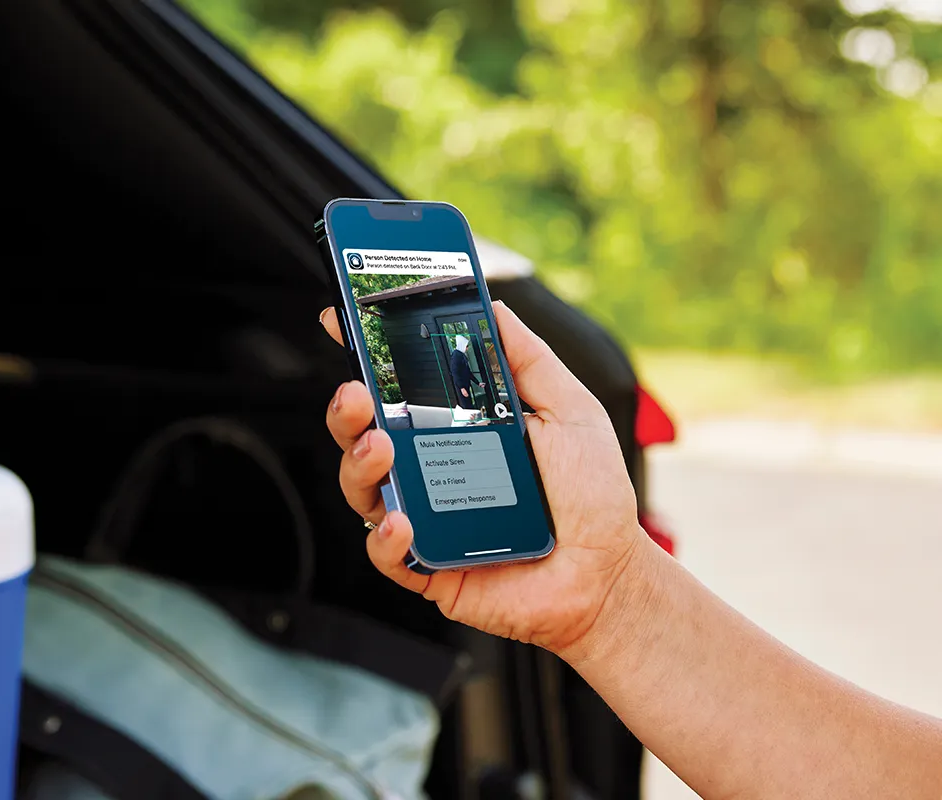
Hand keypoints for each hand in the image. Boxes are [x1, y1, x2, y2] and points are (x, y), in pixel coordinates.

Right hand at [320, 302, 646, 661]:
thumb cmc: (591, 494)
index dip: (366, 355)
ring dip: (358, 463)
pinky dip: (385, 538)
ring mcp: (426, 517)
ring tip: (379, 446)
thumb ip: (528, 359)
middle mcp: (432, 468)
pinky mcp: (428, 566)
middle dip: (347, 409)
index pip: (400, 388)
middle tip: (356, 390)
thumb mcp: (570, 409)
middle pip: (364, 434)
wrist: (609, 572)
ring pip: (363, 489)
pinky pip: (388, 553)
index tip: (343, 318)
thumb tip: (492, 306)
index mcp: (457, 426)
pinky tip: (403, 521)